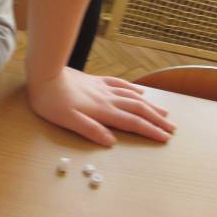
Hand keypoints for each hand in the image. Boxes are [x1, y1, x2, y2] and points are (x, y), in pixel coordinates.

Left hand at [27, 67, 175, 145]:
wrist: (44, 74)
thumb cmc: (51, 101)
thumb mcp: (67, 120)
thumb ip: (90, 130)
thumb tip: (111, 142)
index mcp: (102, 111)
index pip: (132, 122)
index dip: (150, 131)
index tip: (165, 138)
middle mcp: (107, 99)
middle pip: (138, 109)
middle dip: (157, 119)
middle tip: (173, 128)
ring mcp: (103, 88)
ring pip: (133, 96)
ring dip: (150, 105)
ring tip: (165, 112)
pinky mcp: (96, 81)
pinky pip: (120, 84)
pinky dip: (134, 89)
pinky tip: (141, 91)